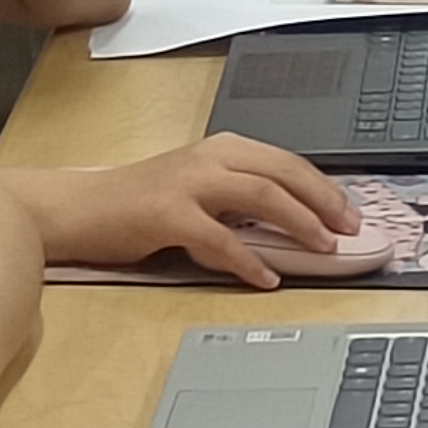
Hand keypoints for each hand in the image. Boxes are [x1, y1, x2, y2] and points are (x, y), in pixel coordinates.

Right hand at [29, 137, 361, 286]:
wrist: (77, 209)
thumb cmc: (135, 205)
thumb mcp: (194, 191)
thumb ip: (235, 200)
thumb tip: (288, 226)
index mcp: (219, 148)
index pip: (285, 161)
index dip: (323, 186)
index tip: (349, 211)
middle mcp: (208, 158)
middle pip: (282, 172)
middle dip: (323, 201)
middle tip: (350, 229)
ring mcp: (187, 183)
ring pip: (260, 196)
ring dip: (298, 223)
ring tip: (322, 247)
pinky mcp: (167, 214)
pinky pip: (220, 238)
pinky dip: (248, 260)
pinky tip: (266, 278)